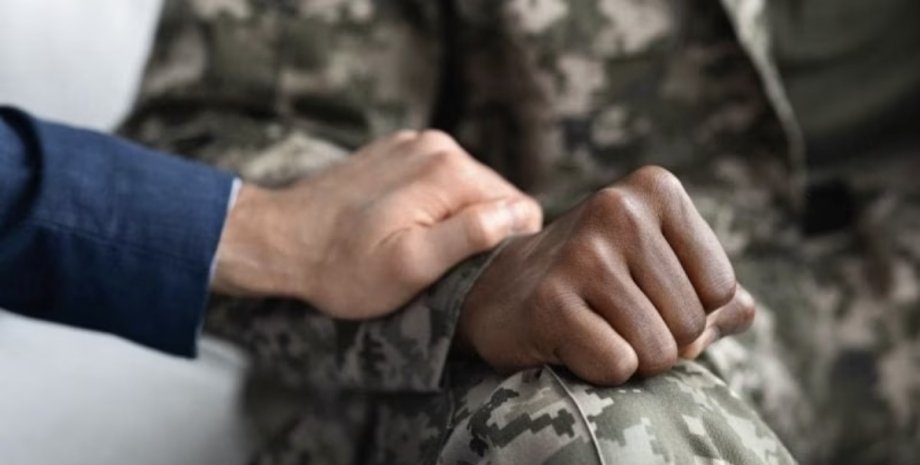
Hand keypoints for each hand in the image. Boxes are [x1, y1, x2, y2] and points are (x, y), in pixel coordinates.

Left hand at [212, 130, 542, 318]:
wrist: (278, 241)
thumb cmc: (342, 267)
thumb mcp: (412, 265)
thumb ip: (471, 235)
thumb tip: (519, 213)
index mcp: (451, 171)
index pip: (519, 208)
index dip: (503, 246)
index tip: (468, 269)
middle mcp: (438, 146)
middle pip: (493, 196)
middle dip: (477, 231)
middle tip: (436, 262)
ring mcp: (414, 143)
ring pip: (466, 189)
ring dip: (451, 219)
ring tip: (414, 244)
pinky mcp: (395, 150)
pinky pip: (436, 179)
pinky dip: (429, 204)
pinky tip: (398, 224)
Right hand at [457, 166, 754, 384]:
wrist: (503, 293)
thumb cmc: (598, 283)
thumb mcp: (660, 270)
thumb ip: (717, 293)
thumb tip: (742, 312)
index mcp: (655, 189)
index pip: (722, 289)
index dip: (691, 313)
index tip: (645, 296)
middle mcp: (618, 209)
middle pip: (692, 324)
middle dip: (662, 340)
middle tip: (613, 317)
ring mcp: (581, 254)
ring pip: (659, 351)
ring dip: (632, 359)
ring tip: (593, 328)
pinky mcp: (549, 301)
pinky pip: (618, 366)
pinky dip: (599, 370)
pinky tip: (569, 341)